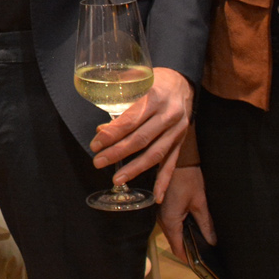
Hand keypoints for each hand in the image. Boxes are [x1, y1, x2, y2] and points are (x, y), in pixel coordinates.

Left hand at [90, 67, 192, 196]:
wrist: (182, 83)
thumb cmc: (153, 81)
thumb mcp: (136, 82)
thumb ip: (119, 104)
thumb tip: (101, 129)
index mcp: (155, 97)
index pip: (131, 120)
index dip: (112, 134)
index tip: (96, 144)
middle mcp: (168, 115)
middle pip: (141, 139)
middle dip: (117, 153)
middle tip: (98, 162)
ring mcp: (177, 131)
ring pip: (155, 154)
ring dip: (135, 169)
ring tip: (116, 180)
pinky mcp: (181, 141)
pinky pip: (172, 163)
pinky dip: (165, 181)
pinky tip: (157, 196)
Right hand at [157, 165, 214, 263]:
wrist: (178, 159)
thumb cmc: (188, 179)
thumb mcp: (200, 202)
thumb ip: (206, 224)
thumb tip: (213, 242)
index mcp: (170, 220)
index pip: (177, 248)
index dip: (188, 259)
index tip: (200, 266)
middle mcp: (163, 220)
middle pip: (174, 242)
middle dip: (188, 250)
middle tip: (206, 256)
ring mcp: (162, 213)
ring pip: (173, 234)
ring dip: (185, 240)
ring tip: (202, 244)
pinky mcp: (164, 208)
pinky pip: (172, 225)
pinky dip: (182, 230)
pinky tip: (194, 230)